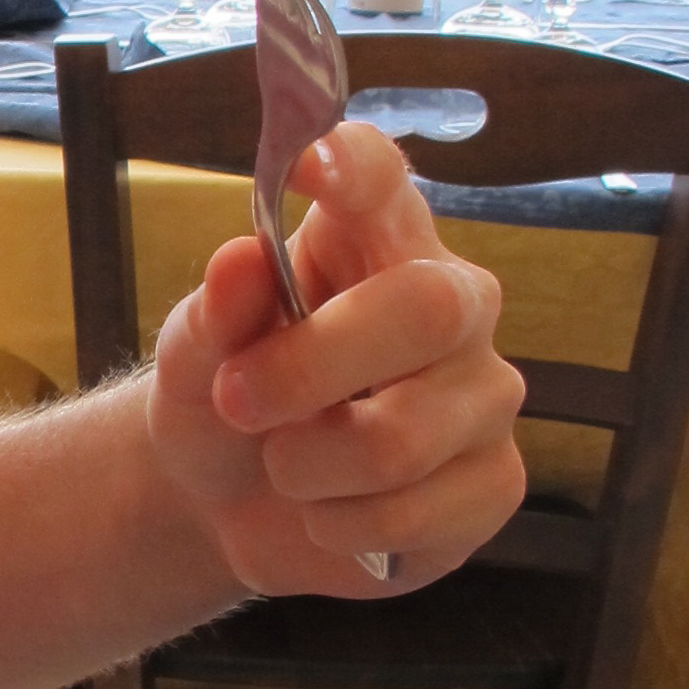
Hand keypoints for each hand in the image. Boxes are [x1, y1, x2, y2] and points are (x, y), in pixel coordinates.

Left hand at [146, 123, 525, 596]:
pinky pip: (412, 515)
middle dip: (311, 368)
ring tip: (284, 465)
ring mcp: (485, 395)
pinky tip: (328, 512)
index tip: (308, 163)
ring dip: (305, 466)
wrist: (228, 500)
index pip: (384, 181)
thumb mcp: (193, 355)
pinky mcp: (495, 483)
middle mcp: (454, 302)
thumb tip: (241, 262)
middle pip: (425, 310)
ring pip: (401, 439)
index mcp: (375, 239)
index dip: (357, 166)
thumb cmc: (226, 392)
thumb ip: (213, 314)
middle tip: (236, 399)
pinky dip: (337, 525)